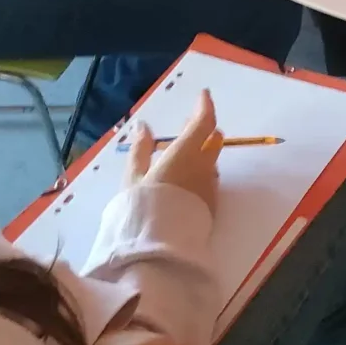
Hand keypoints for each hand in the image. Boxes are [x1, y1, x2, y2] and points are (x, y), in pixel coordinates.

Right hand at [132, 92, 221, 213]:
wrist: (159, 247)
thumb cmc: (141, 207)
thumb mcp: (133, 176)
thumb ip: (140, 149)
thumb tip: (143, 126)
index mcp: (185, 153)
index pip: (204, 122)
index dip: (205, 106)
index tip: (203, 96)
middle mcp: (203, 166)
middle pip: (212, 140)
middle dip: (203, 129)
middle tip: (188, 125)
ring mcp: (209, 186)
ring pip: (211, 161)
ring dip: (202, 152)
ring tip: (184, 152)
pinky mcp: (211, 205)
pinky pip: (209, 180)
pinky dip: (201, 171)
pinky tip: (186, 178)